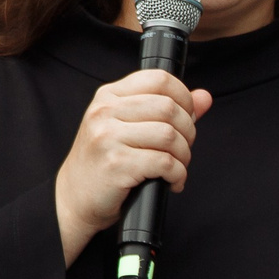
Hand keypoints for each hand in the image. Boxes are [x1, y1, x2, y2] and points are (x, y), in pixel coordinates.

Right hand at [52, 70, 213, 264]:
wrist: (73, 199)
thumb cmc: (103, 163)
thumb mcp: (129, 128)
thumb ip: (167, 109)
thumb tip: (204, 98)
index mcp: (109, 96)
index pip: (159, 79)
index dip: (184, 97)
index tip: (187, 117)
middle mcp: (105, 112)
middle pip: (169, 108)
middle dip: (188, 131)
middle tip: (183, 149)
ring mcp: (108, 137)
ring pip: (169, 135)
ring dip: (184, 155)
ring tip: (177, 167)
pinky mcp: (116, 164)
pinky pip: (164, 163)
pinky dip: (177, 174)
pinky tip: (172, 181)